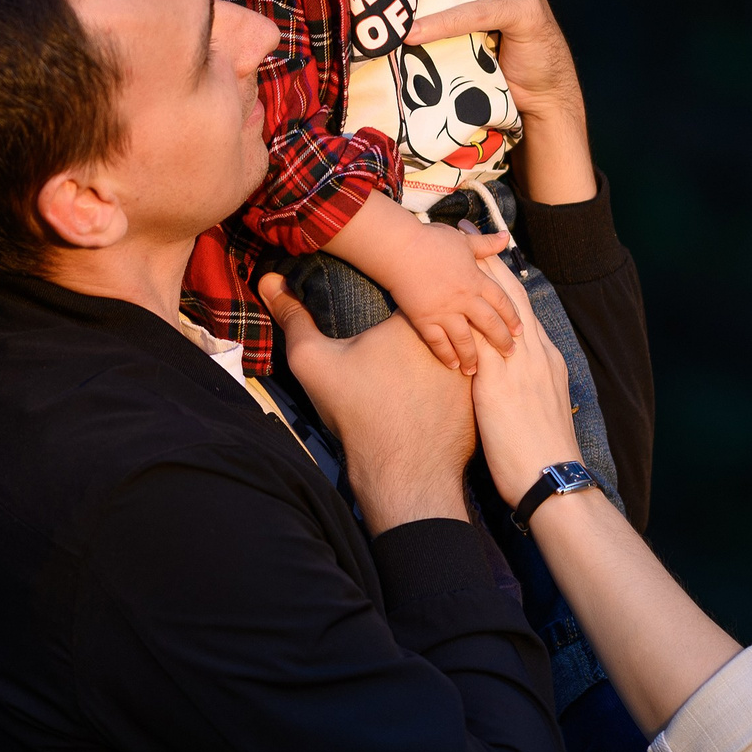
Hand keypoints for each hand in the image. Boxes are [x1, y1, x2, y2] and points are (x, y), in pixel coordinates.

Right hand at [259, 274, 475, 529]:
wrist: (403, 471)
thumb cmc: (359, 412)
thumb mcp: (314, 361)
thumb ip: (293, 317)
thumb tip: (268, 280)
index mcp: (418, 317)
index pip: (410, 284)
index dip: (395, 287)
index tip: (378, 297)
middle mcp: (455, 335)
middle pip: (438, 310)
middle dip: (423, 311)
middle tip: (400, 325)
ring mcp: (475, 363)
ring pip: (460, 340)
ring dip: (447, 340)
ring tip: (417, 353)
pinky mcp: (483, 390)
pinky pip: (473, 370)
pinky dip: (458, 369)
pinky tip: (438, 379)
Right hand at [386, 217, 522, 373]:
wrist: (401, 248)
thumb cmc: (432, 240)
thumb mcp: (464, 241)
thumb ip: (486, 244)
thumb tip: (506, 236)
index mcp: (477, 279)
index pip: (502, 302)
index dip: (512, 317)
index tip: (519, 330)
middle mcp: (465, 299)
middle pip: (490, 324)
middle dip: (501, 341)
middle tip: (510, 354)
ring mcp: (445, 311)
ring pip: (466, 339)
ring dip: (473, 356)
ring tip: (477, 369)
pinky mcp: (425, 319)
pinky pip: (438, 342)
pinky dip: (446, 355)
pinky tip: (452, 365)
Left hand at [466, 255, 587, 506]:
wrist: (552, 478)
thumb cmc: (542, 456)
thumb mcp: (539, 414)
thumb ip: (527, 393)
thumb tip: (515, 389)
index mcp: (545, 361)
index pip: (524, 313)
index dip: (508, 286)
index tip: (494, 263)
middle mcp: (534, 355)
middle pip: (512, 301)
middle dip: (493, 269)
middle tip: (475, 240)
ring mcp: (518, 365)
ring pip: (497, 310)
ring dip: (478, 280)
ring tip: (461, 253)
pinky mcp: (498, 381)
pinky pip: (479, 336)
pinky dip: (464, 313)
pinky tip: (445, 297)